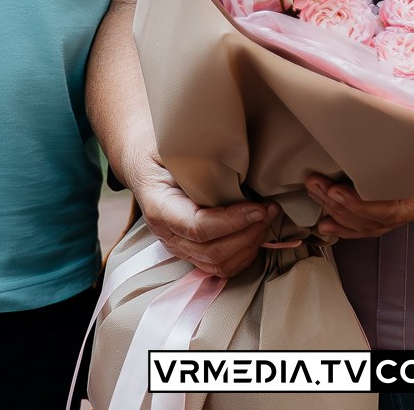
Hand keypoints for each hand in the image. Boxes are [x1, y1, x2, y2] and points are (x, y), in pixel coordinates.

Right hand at [123, 151, 276, 278]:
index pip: (198, 226)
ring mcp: (178, 247)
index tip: (259, 207)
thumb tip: (232, 157)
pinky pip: (218, 267)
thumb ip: (197, 157)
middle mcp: (167, 234)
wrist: (144, 166)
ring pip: (218, 264)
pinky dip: (242, 256)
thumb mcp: (172, 146)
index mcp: (160, 207)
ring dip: (248, 246)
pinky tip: (255, 235)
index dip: (233, 221)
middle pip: (212, 250)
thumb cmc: (159, 153)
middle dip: (248, 233)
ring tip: (266, 221)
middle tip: (269, 210)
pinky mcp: (190, 251)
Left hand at [304, 167, 413, 241]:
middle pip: (376, 220)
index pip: (395, 211)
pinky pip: (371, 225)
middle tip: (316, 184)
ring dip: (339, 212)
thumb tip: (403, 114)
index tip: (337, 191)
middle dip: (341, 205)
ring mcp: (411, 210)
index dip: (363, 205)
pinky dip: (347, 226)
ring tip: (315, 193)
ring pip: (370, 225)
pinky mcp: (399, 206)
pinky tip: (327, 224)